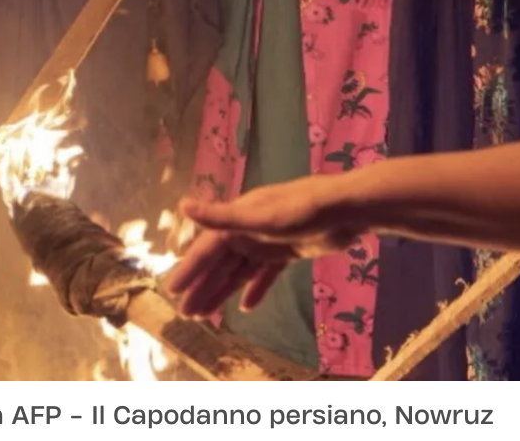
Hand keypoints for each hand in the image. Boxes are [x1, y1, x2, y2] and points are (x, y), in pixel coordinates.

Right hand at [164, 181, 360, 316]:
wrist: (346, 210)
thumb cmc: (301, 210)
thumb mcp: (259, 216)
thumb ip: (221, 216)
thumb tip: (183, 205)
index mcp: (237, 220)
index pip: (206, 250)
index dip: (189, 269)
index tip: (172, 290)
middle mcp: (248, 230)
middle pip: (220, 264)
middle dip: (203, 287)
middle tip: (186, 313)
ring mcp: (268, 241)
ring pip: (240, 271)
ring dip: (223, 291)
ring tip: (207, 314)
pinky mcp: (288, 251)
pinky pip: (265, 274)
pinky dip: (255, 289)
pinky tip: (247, 307)